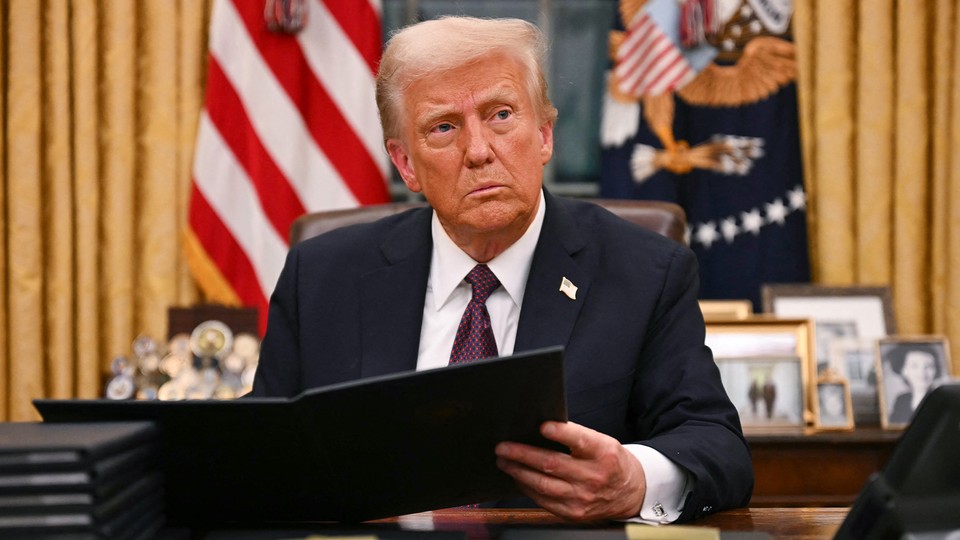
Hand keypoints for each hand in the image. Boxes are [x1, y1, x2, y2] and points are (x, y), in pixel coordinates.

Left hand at [495, 421, 645, 520]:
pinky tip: (518, 477)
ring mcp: (582, 498)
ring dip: (518, 471)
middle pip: (552, 464)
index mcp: (603, 453)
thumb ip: (576, 437)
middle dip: (522, 454)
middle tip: (503, 446)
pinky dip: (527, 487)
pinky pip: (543, 500)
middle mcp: (593, 476)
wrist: (629, 493)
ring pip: (543, 485)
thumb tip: (540, 429)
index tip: (542, 426)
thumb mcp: (603, 443)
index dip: (560, 433)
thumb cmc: (611, 462)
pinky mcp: (573, 513)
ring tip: (503, 461)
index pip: (580, 441)